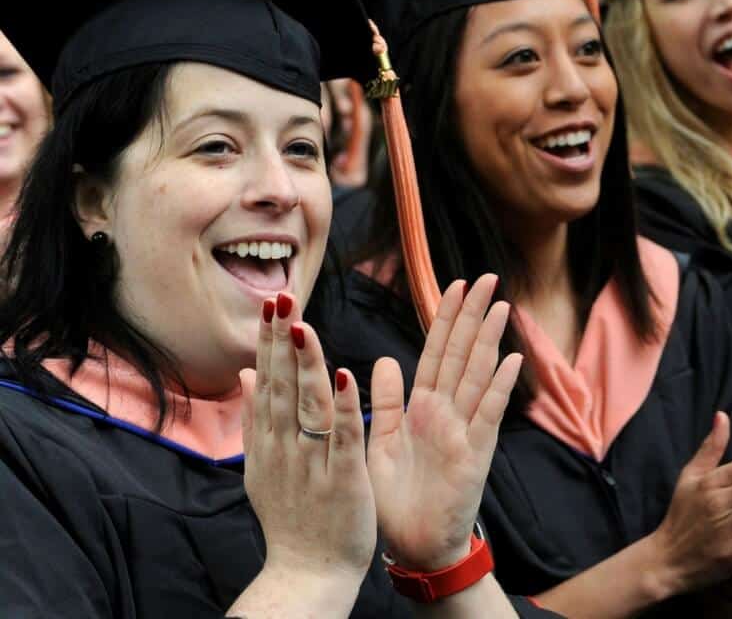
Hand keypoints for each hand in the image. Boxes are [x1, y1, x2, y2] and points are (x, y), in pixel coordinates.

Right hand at [237, 293, 374, 613]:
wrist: (306, 575)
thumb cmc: (292, 518)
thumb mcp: (263, 468)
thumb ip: (257, 420)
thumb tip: (247, 373)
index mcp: (269, 443)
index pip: (269, 382)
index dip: (270, 343)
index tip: (272, 305)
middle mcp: (285, 449)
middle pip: (282, 387)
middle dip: (282, 342)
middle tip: (281, 299)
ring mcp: (312, 464)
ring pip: (308, 407)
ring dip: (306, 365)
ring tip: (305, 326)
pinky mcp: (342, 481)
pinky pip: (342, 438)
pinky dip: (341, 408)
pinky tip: (342, 376)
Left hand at [368, 275, 521, 570]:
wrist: (412, 547)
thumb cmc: (395, 499)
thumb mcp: (379, 443)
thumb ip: (387, 401)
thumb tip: (387, 358)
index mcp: (422, 407)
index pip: (436, 351)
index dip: (445, 318)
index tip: (454, 284)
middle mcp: (446, 412)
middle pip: (462, 354)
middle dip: (472, 316)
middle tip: (486, 278)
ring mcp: (464, 431)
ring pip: (478, 376)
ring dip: (489, 341)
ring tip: (501, 305)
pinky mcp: (474, 455)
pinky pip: (488, 415)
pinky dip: (500, 388)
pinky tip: (512, 360)